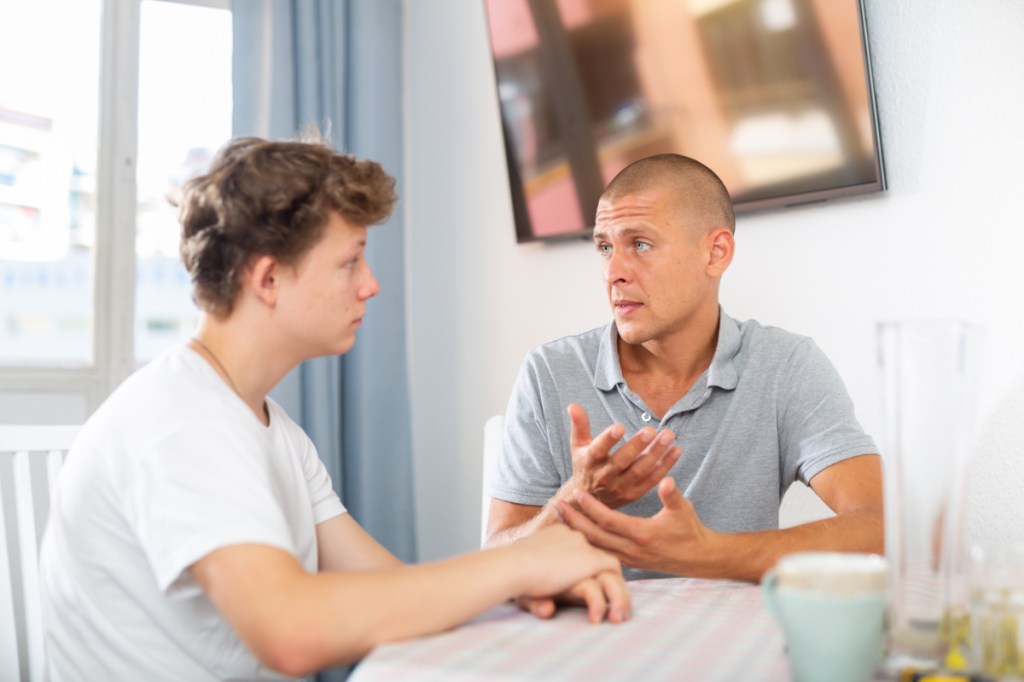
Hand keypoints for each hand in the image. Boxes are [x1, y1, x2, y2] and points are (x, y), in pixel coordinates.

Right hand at [511, 525, 629, 622]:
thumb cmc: (510, 576)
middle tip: (608, 603)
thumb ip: (540, 595)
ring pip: (610, 568)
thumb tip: (550, 610)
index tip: (588, 589)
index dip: (585, 570)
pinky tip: (607, 611)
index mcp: (556, 535)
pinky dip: (615, 594)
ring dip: (615, 592)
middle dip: (604, 579)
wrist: (513, 566)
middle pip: (598, 556)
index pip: (580, 549)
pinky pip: (613, 576)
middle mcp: (573, 536)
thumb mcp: (527, 582)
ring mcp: (584, 547)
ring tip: (615, 615)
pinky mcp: (591, 560)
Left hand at [557, 477, 712, 575]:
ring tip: (562, 518)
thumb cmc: (690, 530)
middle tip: (558, 505)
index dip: (592, 507)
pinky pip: (602, 553)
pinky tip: (577, 532)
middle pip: (595, 537)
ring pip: (596, 547)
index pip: (609, 521)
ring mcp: (629, 559)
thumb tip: (666, 480)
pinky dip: (588, 543)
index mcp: (643, 534)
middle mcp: (632, 550)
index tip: (578, 492)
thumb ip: (672, 495)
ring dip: (578, 532)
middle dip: (574, 522)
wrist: (699, 558)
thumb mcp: (684, 509)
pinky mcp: (629, 562)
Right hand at [563, 403, 680, 508]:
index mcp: (590, 462)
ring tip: (668, 435)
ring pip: (640, 470)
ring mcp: (621, 486)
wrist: (588, 502)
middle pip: (622, 461)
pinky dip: (665, 466)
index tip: (619, 427)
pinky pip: (652, 479)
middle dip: (637, 446)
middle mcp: (605, 476)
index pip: (598, 450)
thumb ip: (579, 425)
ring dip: (656, 453)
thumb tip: (573, 405)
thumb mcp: (578, 446)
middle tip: (651, 429)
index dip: (608, 440)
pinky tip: (676, 451)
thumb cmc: (584, 466)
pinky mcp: (634, 493)